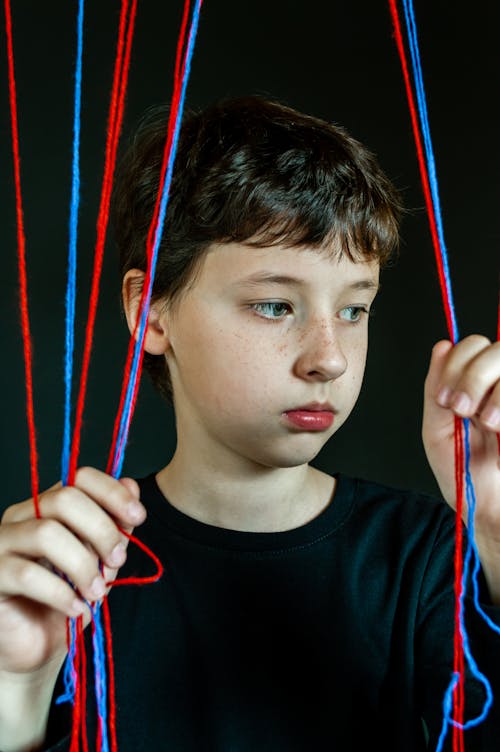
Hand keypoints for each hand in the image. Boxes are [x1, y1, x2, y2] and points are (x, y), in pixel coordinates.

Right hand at [0, 467, 145, 675]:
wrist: (36, 648)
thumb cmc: (67, 599)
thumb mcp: (101, 560)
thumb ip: (114, 525)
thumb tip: (131, 484)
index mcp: (48, 505)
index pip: (79, 477)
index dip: (112, 493)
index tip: (138, 517)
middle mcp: (21, 516)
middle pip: (64, 499)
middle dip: (101, 529)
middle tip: (118, 560)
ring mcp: (1, 543)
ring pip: (46, 533)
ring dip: (83, 564)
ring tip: (97, 592)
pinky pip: (28, 574)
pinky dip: (61, 593)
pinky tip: (77, 609)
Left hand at [422, 336, 499, 600]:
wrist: (488, 509)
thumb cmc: (464, 471)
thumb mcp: (438, 428)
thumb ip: (436, 387)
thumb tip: (441, 346)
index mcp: (476, 385)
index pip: (471, 345)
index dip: (456, 365)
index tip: (445, 400)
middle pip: (494, 348)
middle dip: (472, 376)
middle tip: (461, 410)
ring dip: (493, 391)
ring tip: (486, 423)